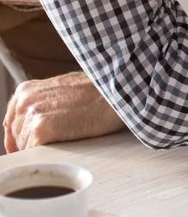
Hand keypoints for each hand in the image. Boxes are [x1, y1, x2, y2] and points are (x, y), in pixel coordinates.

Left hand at [4, 71, 125, 152]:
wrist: (117, 93)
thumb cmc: (100, 91)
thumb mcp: (64, 88)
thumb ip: (44, 102)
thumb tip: (38, 123)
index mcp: (27, 90)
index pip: (12, 123)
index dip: (20, 137)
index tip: (29, 147)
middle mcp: (24, 101)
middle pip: (17, 136)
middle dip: (32, 143)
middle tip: (57, 143)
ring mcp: (31, 115)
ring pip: (25, 147)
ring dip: (42, 150)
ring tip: (66, 141)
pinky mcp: (41, 130)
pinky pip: (33, 154)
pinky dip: (47, 155)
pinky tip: (64, 147)